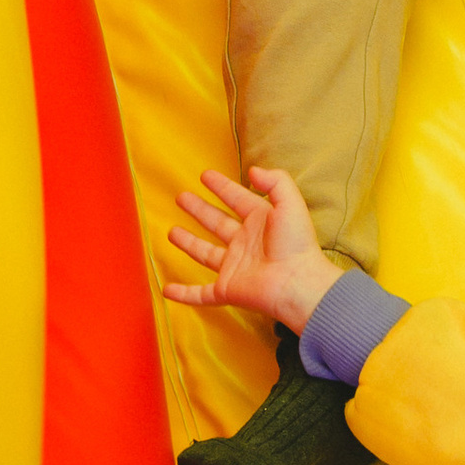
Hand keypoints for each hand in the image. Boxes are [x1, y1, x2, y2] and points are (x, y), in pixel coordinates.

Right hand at [163, 165, 340, 330]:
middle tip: (181, 197)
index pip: (237, 199)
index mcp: (260, 222)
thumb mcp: (290, 203)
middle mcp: (245, 243)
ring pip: (206, 254)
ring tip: (171, 232)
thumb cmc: (296, 244)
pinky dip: (184, 294)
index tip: (205, 175)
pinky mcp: (227, 290)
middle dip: (199, 210)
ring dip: (189, 243)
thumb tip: (253, 170)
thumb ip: (275, 181)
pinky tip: (167, 289)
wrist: (297, 283)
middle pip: (217, 223)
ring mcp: (235, 267)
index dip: (221, 187)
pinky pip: (201, 294)